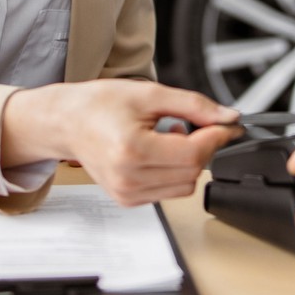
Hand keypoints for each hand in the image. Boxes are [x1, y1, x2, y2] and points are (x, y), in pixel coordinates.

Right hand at [2, 81, 240, 205]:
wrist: (66, 122)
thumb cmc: (98, 105)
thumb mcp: (149, 94)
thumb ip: (194, 105)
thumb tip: (228, 117)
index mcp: (132, 150)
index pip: (194, 153)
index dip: (217, 136)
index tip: (226, 123)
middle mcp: (129, 178)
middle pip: (193, 171)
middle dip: (202, 146)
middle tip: (191, 123)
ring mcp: (127, 193)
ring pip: (185, 184)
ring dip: (188, 161)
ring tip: (167, 136)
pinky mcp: (128, 200)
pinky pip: (169, 191)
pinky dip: (172, 172)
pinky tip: (156, 152)